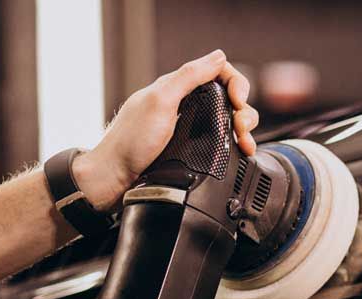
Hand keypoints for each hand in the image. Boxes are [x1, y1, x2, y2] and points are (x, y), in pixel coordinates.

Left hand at [72, 49, 258, 210]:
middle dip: (244, 111)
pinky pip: (223, 141)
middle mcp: (186, 106)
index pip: (219, 73)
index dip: (236, 83)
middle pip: (229, 99)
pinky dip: (236, 145)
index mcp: (178, 88)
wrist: (116, 178)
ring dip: (245, 130)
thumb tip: (218, 57)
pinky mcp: (193, 150)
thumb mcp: (160, 101)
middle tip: (241, 128)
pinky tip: (241, 152)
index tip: (238, 101)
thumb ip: (189, 77)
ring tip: (245, 144)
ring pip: (229, 121)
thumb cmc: (131, 142)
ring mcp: (191, 129)